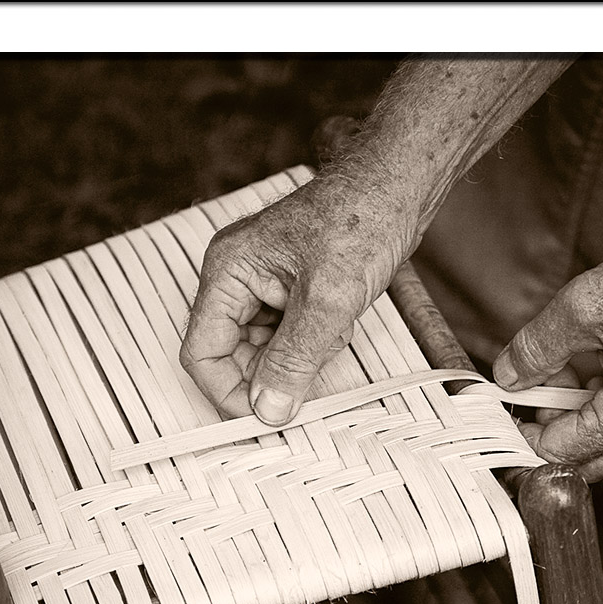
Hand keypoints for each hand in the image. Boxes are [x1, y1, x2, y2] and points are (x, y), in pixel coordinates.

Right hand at [180, 176, 410, 424]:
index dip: (228, 392)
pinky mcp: (291, 291)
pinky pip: (290, 338)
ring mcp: (264, 285)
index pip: (202, 351)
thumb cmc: (361, 219)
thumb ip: (293, 359)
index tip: (264, 418)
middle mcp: (237, 278)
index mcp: (228, 271)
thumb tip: (268, 411)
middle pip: (232, 355)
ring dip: (300, 357)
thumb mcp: (328, 299)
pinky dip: (315, 343)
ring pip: (265, 351)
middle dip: (273, 371)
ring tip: (334, 329)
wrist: (400, 185)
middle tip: (313, 372)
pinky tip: (340, 321)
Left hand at [493, 209, 602, 484]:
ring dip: (579, 420)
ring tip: (571, 371)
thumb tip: (508, 376)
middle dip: (552, 425)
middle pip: (585, 460)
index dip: (525, 429)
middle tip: (537, 382)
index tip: (507, 402)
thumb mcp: (583, 308)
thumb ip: (536, 349)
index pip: (560, 451)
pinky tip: (597, 375)